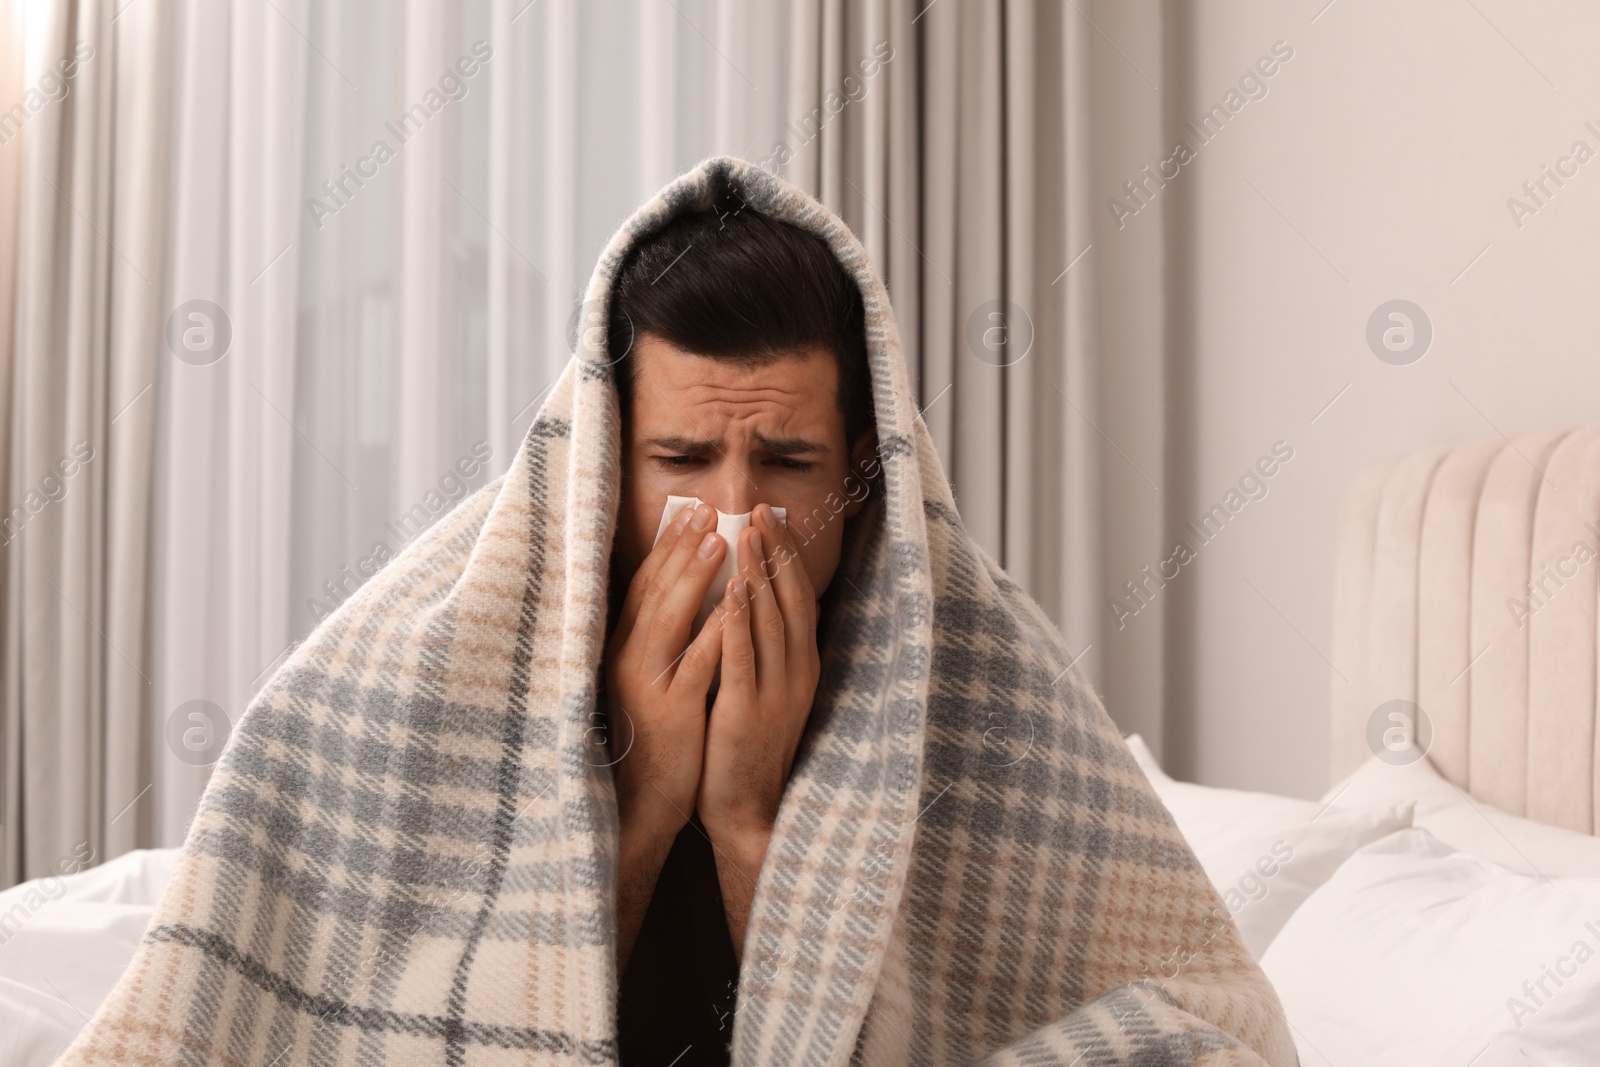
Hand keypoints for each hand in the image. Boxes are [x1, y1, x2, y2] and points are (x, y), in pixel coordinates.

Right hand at [606, 501, 726, 844]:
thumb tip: (687, 592)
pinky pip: (694, 664)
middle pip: (654, 592)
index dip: (668, 547)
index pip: (646, 586)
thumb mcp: (652, 680)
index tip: (692, 513)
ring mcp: (646, 684)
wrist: (643, 802)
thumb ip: (663, 639)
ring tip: (719, 541)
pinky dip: (713, 631)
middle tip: (706, 510)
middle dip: (681, 548)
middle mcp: (628, 660)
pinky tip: (733, 605)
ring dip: (694, 578)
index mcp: (625, 649)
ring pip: (669, 620)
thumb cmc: (657, 737)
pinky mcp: (670, 712)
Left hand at [698, 503, 820, 854]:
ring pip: (772, 621)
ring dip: (760, 575)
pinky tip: (733, 591)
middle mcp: (796, 672)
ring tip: (746, 535)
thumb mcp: (764, 690)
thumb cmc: (745, 747)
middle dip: (775, 552)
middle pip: (790, 600)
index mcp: (801, 665)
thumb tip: (749, 598)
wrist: (747, 809)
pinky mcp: (749, 712)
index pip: (798, 596)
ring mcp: (776, 692)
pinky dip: (740, 621)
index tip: (770, 516)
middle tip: (759, 510)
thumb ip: (763, 648)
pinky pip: (746, 657)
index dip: (786, 555)